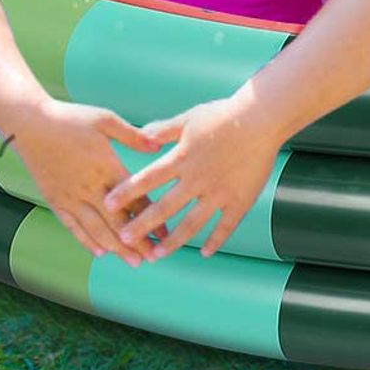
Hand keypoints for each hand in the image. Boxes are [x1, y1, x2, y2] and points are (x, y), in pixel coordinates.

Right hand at [5, 100, 163, 264]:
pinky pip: (72, 226)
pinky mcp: (54, 200)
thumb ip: (133, 135)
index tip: (166, 232)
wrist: (28, 124)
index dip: (151, 217)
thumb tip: (157, 146)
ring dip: (116, 248)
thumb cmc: (70, 118)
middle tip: (153, 257)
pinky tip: (99, 252)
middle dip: (136, 242)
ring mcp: (70, 196)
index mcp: (105, 166)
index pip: (133, 198)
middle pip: (117, 221)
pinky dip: (86, 240)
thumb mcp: (105, 119)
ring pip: (96, 229)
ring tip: (133, 261)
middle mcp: (88, 186)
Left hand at [103, 101, 281, 260]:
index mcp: (182, 158)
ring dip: (173, 241)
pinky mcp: (240, 200)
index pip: (147, 179)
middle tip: (124, 240)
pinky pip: (225, 226)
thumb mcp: (188, 118)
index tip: (108, 206)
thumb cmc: (224, 115)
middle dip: (142, 225)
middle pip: (164, 208)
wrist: (261, 118)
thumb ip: (163, 131)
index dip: (126, 193)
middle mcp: (197, 179)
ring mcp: (219, 192)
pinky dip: (215, 241)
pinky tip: (204, 253)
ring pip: (192, 224)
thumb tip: (140, 136)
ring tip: (157, 254)